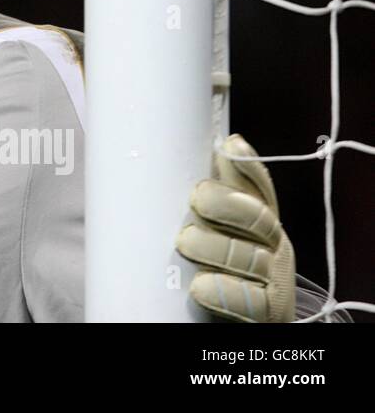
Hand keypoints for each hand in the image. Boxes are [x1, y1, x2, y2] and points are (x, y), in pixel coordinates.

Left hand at [176, 133, 295, 321]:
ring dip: (214, 247)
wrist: (245, 317)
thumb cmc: (223, 265)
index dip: (246, 165)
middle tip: (196, 201)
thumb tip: (219, 144)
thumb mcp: (218, 224)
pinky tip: (201, 285)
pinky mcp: (269, 313)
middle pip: (257, 218)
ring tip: (186, 242)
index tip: (225, 149)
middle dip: (224, 205)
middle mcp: (275, 245)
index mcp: (261, 218)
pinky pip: (250, 301)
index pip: (260, 186)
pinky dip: (223, 291)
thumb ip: (218, 190)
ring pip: (249, 257)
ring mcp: (276, 281)